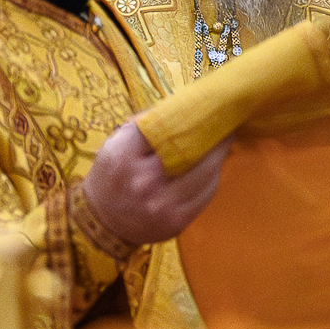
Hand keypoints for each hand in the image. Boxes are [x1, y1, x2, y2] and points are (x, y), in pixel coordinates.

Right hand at [80, 120, 222, 247]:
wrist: (104, 223)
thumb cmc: (113, 176)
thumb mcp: (116, 143)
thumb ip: (147, 124)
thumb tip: (185, 105)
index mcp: (123, 155)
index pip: (165, 125)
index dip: (192, 115)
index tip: (208, 106)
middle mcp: (143, 181)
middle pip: (192, 149)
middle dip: (213, 134)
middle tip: (226, 121)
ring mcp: (162, 204)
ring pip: (206, 171)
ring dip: (219, 154)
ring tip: (225, 141)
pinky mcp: (178, 220)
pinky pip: (207, 193)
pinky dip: (214, 177)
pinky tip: (215, 167)